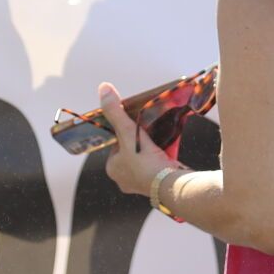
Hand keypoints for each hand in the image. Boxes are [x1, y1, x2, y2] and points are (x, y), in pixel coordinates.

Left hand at [98, 81, 178, 195]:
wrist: (168, 184)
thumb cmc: (144, 161)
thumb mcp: (127, 132)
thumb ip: (116, 112)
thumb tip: (103, 88)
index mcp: (113, 169)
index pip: (116, 145)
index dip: (125, 133)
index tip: (135, 125)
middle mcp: (124, 179)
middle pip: (131, 152)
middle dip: (139, 142)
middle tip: (149, 131)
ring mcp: (141, 184)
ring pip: (145, 160)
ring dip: (151, 150)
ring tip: (159, 138)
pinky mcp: (158, 185)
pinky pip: (157, 166)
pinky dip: (162, 157)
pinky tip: (169, 148)